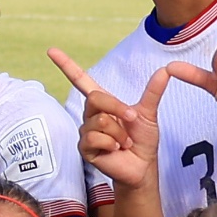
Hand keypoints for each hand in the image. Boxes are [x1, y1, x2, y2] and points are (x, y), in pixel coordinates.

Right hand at [48, 46, 180, 201]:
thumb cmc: (142, 141)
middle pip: (96, 98)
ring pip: (100, 121)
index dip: (66, 65)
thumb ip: (153, 92)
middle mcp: (91, 115)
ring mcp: (86, 131)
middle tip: (133, 120)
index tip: (51, 50)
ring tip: (124, 143)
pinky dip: (111, 143)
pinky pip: (95, 137)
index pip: (81, 80)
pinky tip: (115, 150)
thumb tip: (165, 69)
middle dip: (118, 108)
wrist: (142, 166)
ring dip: (119, 132)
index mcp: (103, 104)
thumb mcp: (148, 113)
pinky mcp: (85, 148)